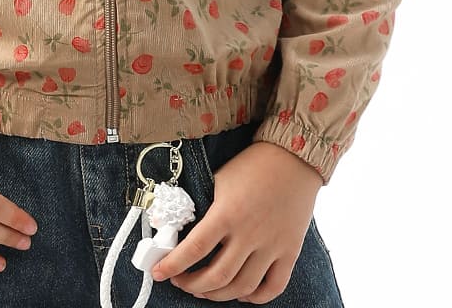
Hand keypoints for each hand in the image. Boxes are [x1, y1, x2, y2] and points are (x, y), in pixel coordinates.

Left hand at [150, 141, 322, 302]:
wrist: (293, 157)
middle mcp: (249, 234)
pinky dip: (256, 298)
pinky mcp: (290, 251)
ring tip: (205, 290)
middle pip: (217, 276)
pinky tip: (241, 293)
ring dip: (219, 294)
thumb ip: (205, 207)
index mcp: (227, 213)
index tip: (158, 272)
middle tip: (181, 282)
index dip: (173, 265)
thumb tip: (182, 229)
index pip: (194, 249)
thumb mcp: (220, 179)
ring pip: (242, 287)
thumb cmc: (253, 166)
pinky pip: (274, 287)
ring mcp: (272, 245)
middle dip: (192, 285)